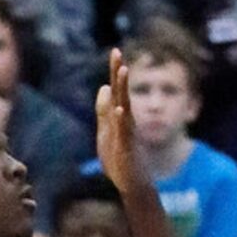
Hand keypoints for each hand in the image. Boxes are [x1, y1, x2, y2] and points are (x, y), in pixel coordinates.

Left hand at [95, 48, 144, 198]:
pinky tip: (120, 109)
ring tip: (123, 71)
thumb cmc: (120, 159)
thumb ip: (104, 111)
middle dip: (119, 72)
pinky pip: (125, 132)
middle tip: (117, 52)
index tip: (115, 51)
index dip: (115, 72)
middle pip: (121, 92)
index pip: (116, 90)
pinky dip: (122, 120)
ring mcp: (127, 133)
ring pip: (125, 107)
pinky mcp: (127, 148)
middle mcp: (125, 121)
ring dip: (124, 89)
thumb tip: (103, 87)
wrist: (132, 185)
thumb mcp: (106, 130)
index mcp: (119, 116)